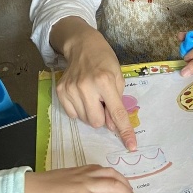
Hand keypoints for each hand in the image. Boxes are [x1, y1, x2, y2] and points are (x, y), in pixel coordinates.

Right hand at [56, 26, 136, 150]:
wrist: (83, 46)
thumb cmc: (105, 62)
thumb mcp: (118, 79)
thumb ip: (117, 104)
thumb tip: (112, 127)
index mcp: (105, 82)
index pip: (117, 113)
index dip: (124, 131)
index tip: (131, 146)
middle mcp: (86, 86)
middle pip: (96, 122)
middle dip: (102, 117)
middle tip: (103, 101)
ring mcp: (71, 89)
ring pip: (84, 120)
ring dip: (91, 113)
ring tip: (92, 96)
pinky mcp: (60, 91)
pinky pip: (72, 114)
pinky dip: (79, 109)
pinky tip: (81, 96)